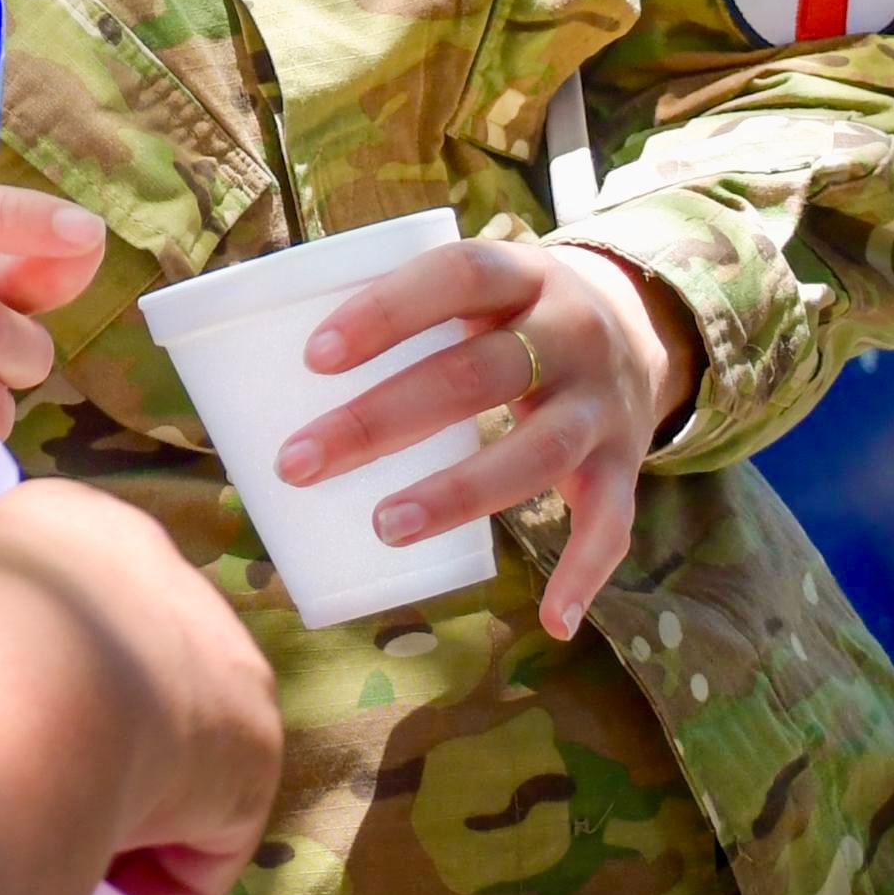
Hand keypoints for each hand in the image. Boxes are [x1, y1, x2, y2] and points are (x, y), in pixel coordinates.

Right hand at [0, 476, 280, 894]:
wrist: (6, 685)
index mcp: (66, 525)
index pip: (63, 603)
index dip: (31, 679)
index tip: (0, 738)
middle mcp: (158, 570)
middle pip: (131, 673)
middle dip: (93, 741)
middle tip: (34, 804)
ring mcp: (218, 653)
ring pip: (177, 750)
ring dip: (132, 806)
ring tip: (64, 859)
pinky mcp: (251, 741)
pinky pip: (205, 832)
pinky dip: (159, 871)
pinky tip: (101, 882)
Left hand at [274, 239, 700, 639]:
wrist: (638, 325)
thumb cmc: (506, 312)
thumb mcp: (471, 288)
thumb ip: (393, 315)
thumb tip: (255, 364)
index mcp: (520, 274)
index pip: (454, 276)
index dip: (385, 311)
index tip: (313, 358)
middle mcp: (570, 332)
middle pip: (476, 373)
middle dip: (380, 420)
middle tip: (297, 464)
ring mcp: (601, 402)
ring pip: (537, 453)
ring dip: (459, 494)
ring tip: (384, 526)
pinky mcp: (624, 461)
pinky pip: (611, 523)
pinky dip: (584, 574)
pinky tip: (550, 620)